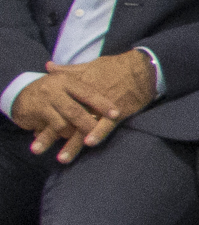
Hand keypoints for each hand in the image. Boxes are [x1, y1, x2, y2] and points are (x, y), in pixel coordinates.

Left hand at [21, 53, 152, 161]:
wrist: (140, 68)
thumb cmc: (114, 67)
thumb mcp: (87, 65)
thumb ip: (67, 70)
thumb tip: (48, 66)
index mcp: (75, 89)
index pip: (55, 107)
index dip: (43, 120)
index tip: (32, 131)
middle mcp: (85, 99)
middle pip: (63, 120)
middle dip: (49, 135)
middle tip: (35, 149)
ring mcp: (101, 106)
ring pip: (82, 127)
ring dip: (71, 144)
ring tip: (61, 158)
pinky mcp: (117, 111)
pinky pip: (106, 125)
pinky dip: (98, 133)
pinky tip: (89, 144)